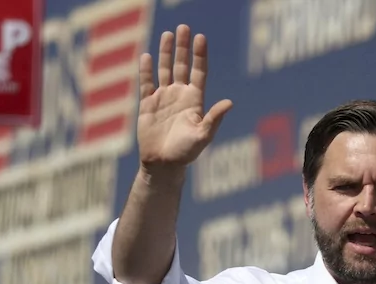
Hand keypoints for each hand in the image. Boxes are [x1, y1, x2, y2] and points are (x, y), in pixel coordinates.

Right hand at [137, 25, 232, 173]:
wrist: (163, 164)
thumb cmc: (186, 153)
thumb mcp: (203, 136)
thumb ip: (214, 119)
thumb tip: (230, 102)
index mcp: (195, 101)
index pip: (198, 72)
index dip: (199, 55)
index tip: (201, 37)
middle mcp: (180, 96)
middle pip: (182, 66)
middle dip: (183, 47)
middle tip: (184, 27)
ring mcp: (163, 98)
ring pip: (165, 70)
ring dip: (166, 53)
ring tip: (168, 34)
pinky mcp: (148, 104)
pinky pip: (147, 83)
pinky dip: (146, 70)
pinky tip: (146, 55)